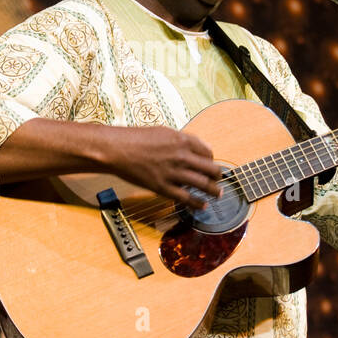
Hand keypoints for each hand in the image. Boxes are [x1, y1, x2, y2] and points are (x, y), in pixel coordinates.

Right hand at [99, 126, 222, 210]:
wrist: (117, 149)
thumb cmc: (136, 138)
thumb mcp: (164, 132)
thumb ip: (181, 140)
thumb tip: (195, 147)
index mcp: (183, 141)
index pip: (208, 153)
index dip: (211, 161)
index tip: (211, 165)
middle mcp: (182, 157)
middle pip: (210, 169)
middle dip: (217, 176)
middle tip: (219, 181)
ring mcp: (174, 173)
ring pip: (203, 185)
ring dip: (213, 191)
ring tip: (218, 194)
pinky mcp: (163, 187)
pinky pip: (186, 198)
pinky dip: (197, 203)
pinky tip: (202, 205)